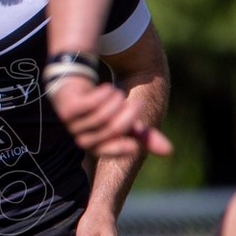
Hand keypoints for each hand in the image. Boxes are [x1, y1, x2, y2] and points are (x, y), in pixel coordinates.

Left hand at [49, 77, 173, 159]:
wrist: (75, 84)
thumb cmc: (102, 107)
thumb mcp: (124, 120)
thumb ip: (144, 134)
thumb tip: (169, 151)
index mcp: (96, 145)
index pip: (109, 151)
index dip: (121, 148)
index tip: (134, 145)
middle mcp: (83, 137)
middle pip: (109, 130)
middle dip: (128, 116)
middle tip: (138, 104)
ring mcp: (72, 124)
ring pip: (100, 117)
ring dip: (115, 102)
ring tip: (118, 93)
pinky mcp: (66, 108)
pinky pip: (88, 104)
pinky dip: (102, 96)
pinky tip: (107, 89)